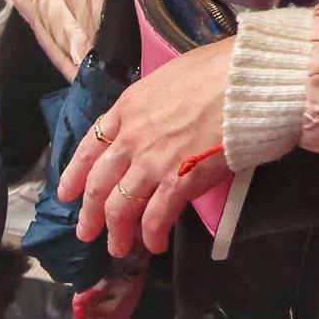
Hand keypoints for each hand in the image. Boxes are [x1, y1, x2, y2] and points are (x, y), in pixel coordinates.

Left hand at [60, 38, 233, 258]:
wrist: (251, 80)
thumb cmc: (222, 69)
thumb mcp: (170, 77)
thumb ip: (154, 104)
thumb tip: (158, 118)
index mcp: (127, 108)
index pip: (90, 147)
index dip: (75, 175)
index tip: (66, 194)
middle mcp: (131, 138)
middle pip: (99, 184)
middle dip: (90, 213)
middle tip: (86, 232)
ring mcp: (152, 162)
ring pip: (120, 206)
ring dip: (117, 232)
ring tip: (118, 248)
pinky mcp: (178, 182)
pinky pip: (155, 217)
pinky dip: (151, 235)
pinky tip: (154, 244)